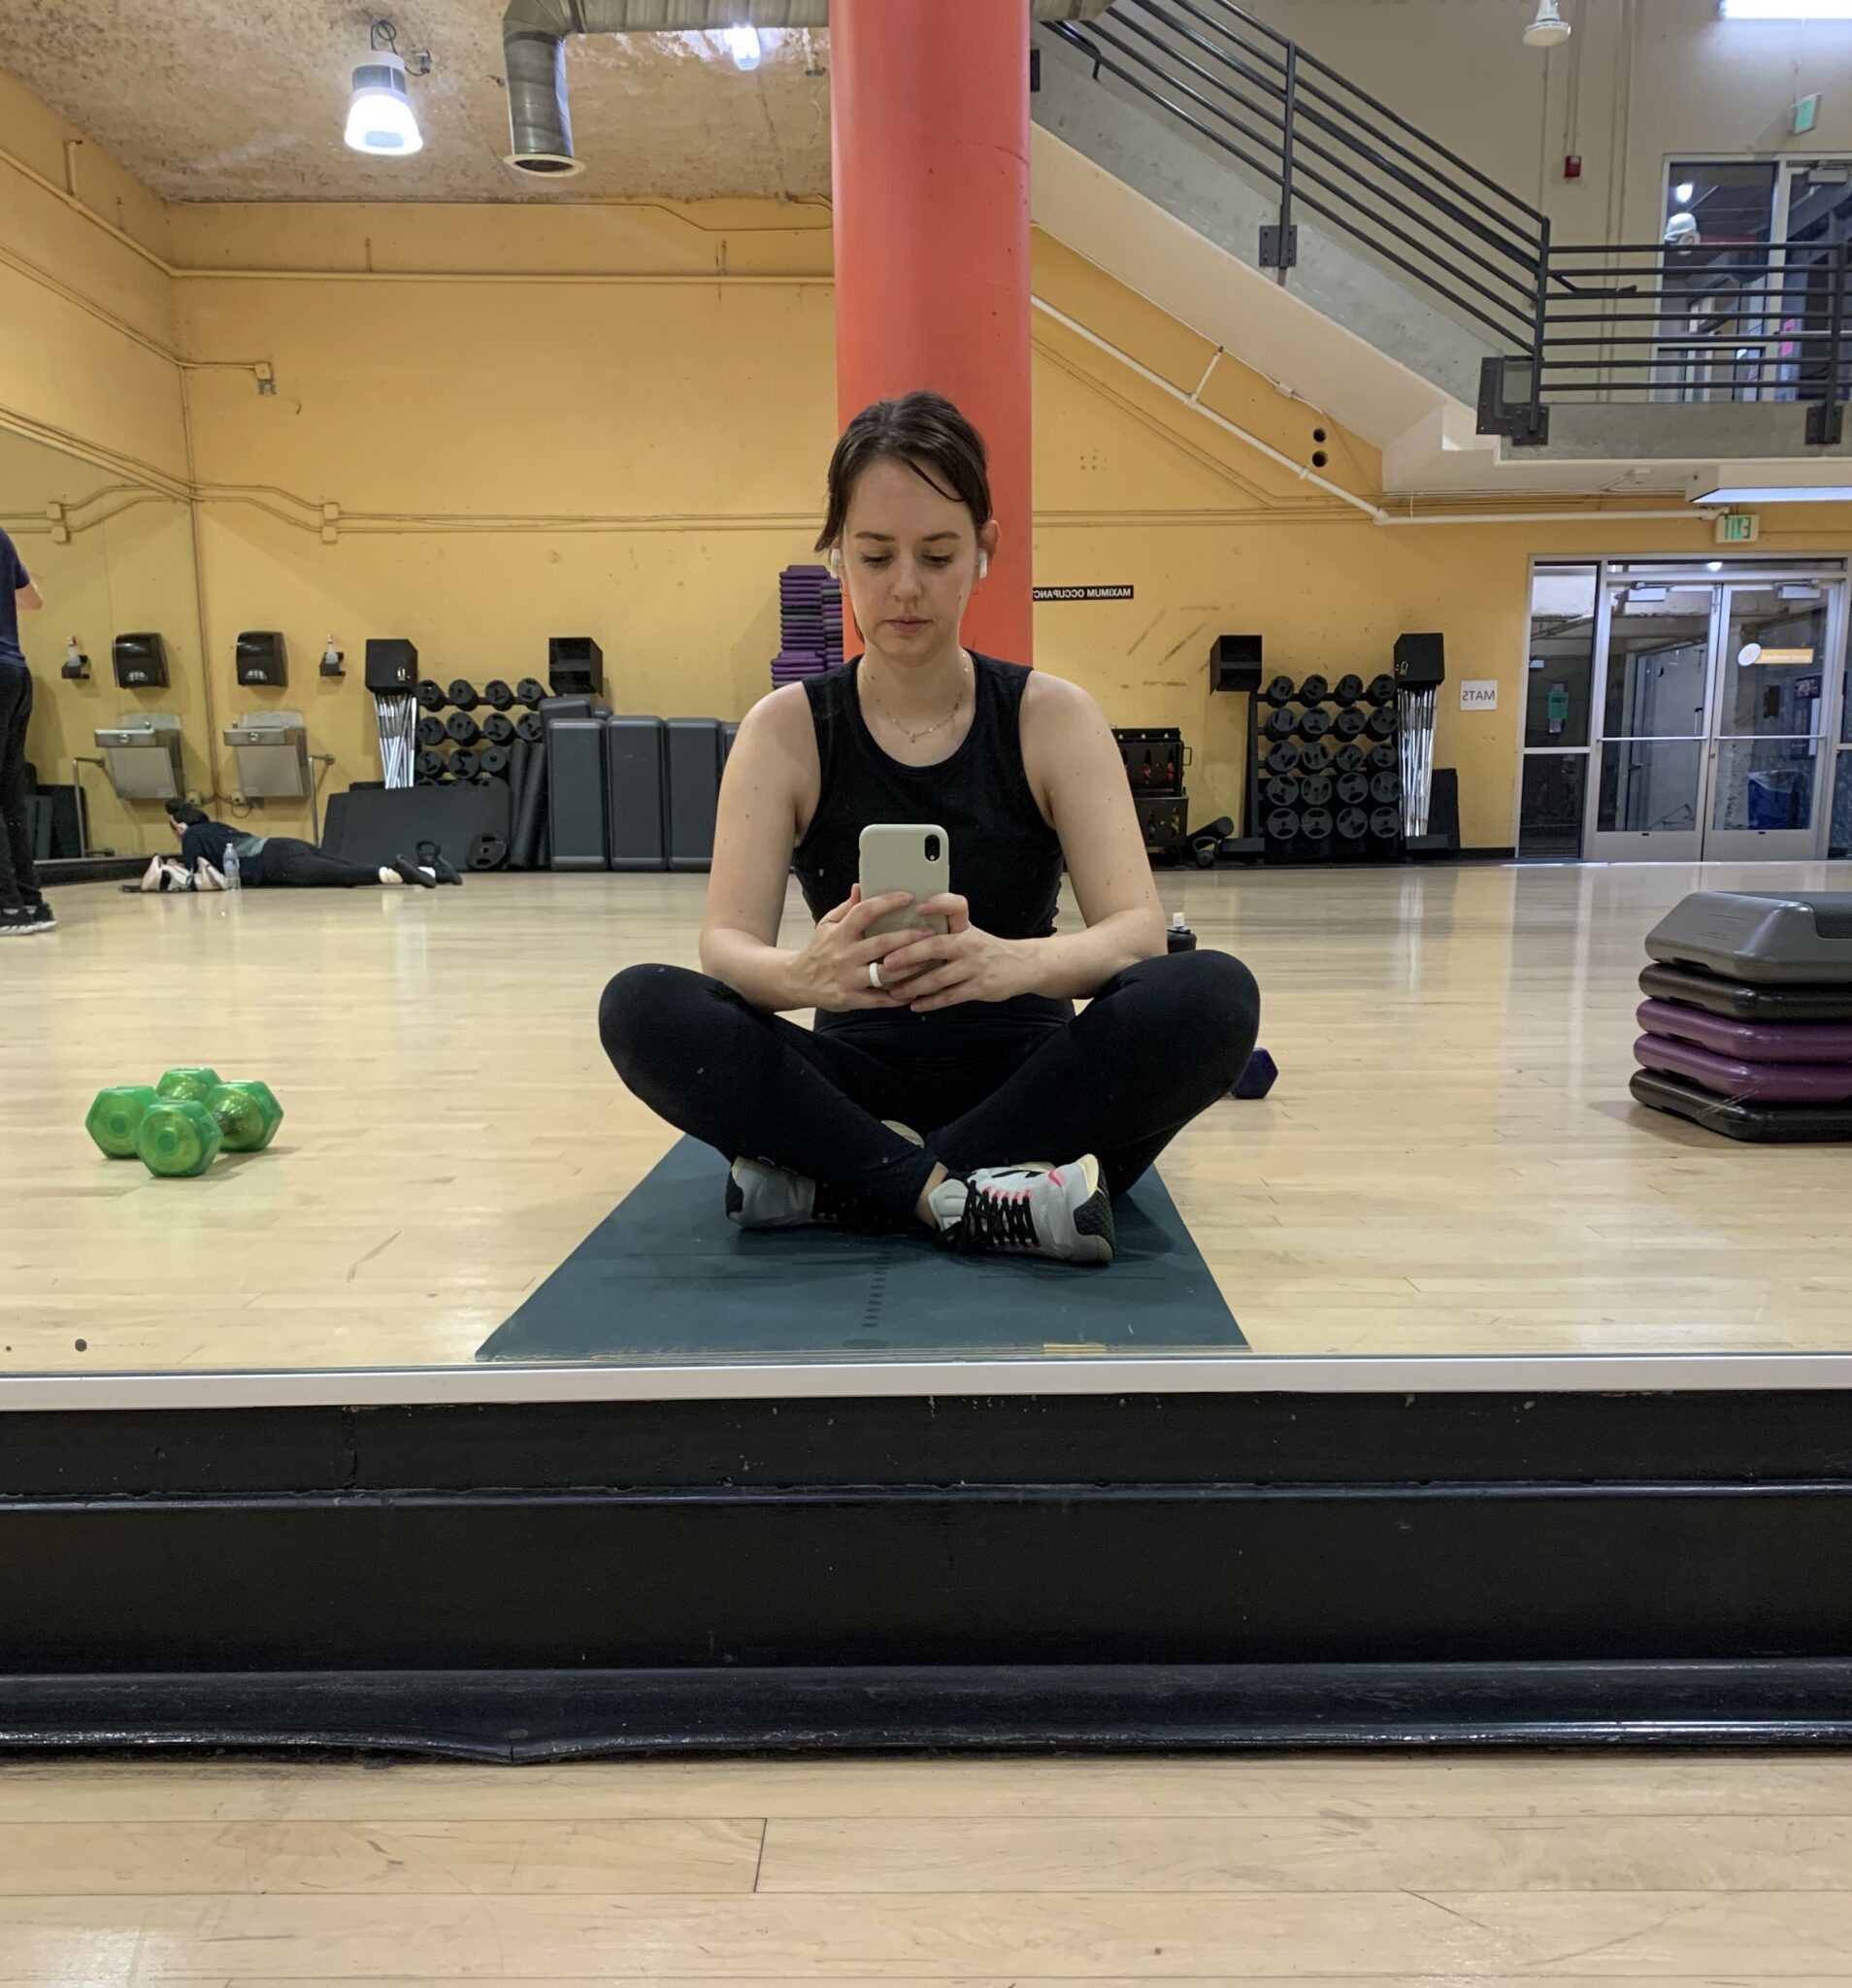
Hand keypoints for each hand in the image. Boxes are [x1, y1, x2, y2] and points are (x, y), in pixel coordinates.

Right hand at [791, 884, 925, 1012]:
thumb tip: (861, 886)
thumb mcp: (827, 925)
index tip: (908, 898)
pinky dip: (899, 996)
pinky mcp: (851, 998)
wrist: (796, 981)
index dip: (887, 903)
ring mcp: (848, 978)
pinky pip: (880, 999)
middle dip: (909, 938)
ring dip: (910, 967)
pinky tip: (914, 990)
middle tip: (930, 933)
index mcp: (839, 933)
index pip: (864, 912)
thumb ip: (846, 908)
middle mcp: (844, 955)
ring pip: (885, 973)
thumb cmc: (818, 951)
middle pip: (882, 944)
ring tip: (928, 960)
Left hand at [880, 894, 1033, 1012]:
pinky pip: (949, 996)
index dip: (938, 904)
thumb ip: (945, 932)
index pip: (955, 906)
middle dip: (908, 955)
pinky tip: (915, 1004)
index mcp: (966, 927)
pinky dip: (930, 1002)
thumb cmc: (988, 949)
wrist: (1024, 965)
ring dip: (913, 985)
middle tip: (887, 963)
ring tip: (895, 991)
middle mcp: (970, 943)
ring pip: (938, 977)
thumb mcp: (971, 933)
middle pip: (935, 945)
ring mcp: (975, 966)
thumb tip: (906, 935)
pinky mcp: (979, 987)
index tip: (918, 907)